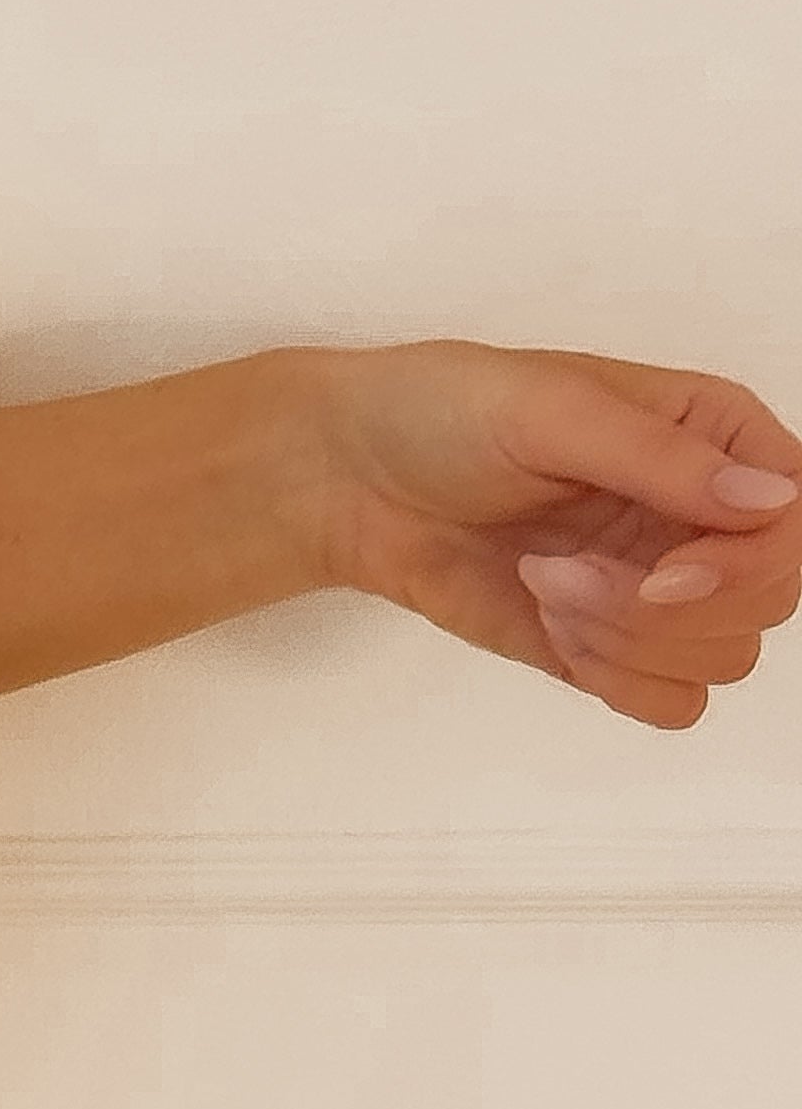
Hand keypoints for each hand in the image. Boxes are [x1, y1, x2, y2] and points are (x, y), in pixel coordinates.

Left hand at [312, 339, 800, 729]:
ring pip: (719, 661)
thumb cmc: (443, 413)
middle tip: (568, 572)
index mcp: (714, 437)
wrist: (352, 479)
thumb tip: (769, 498)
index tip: (660, 572)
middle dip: (666, 610)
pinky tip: (551, 628)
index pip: (795, 523)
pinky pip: (667, 701)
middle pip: (767, 603)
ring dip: (626, 643)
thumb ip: (662, 458)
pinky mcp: (608, 645)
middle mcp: (703, 515)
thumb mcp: (551, 407)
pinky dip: (615, 681)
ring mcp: (659, 586)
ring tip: (545, 584)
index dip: (745, 565)